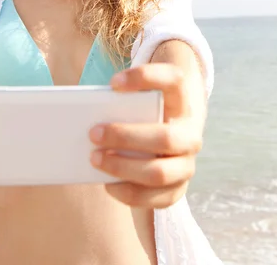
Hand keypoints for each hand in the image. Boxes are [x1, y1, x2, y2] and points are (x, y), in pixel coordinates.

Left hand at [89, 62, 203, 207]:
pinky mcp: (178, 189)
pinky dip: (128, 193)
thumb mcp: (136, 104)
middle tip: (93, 133)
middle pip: (164, 137)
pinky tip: (108, 184)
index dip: (145, 78)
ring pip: (159, 172)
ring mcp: (187, 164)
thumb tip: (85, 114)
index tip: (113, 84)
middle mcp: (190, 133)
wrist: (165, 142)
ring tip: (94, 159)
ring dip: (123, 167)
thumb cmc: (140, 116)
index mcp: (180, 101)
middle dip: (125, 136)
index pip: (173, 79)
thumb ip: (120, 103)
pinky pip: (155, 198)